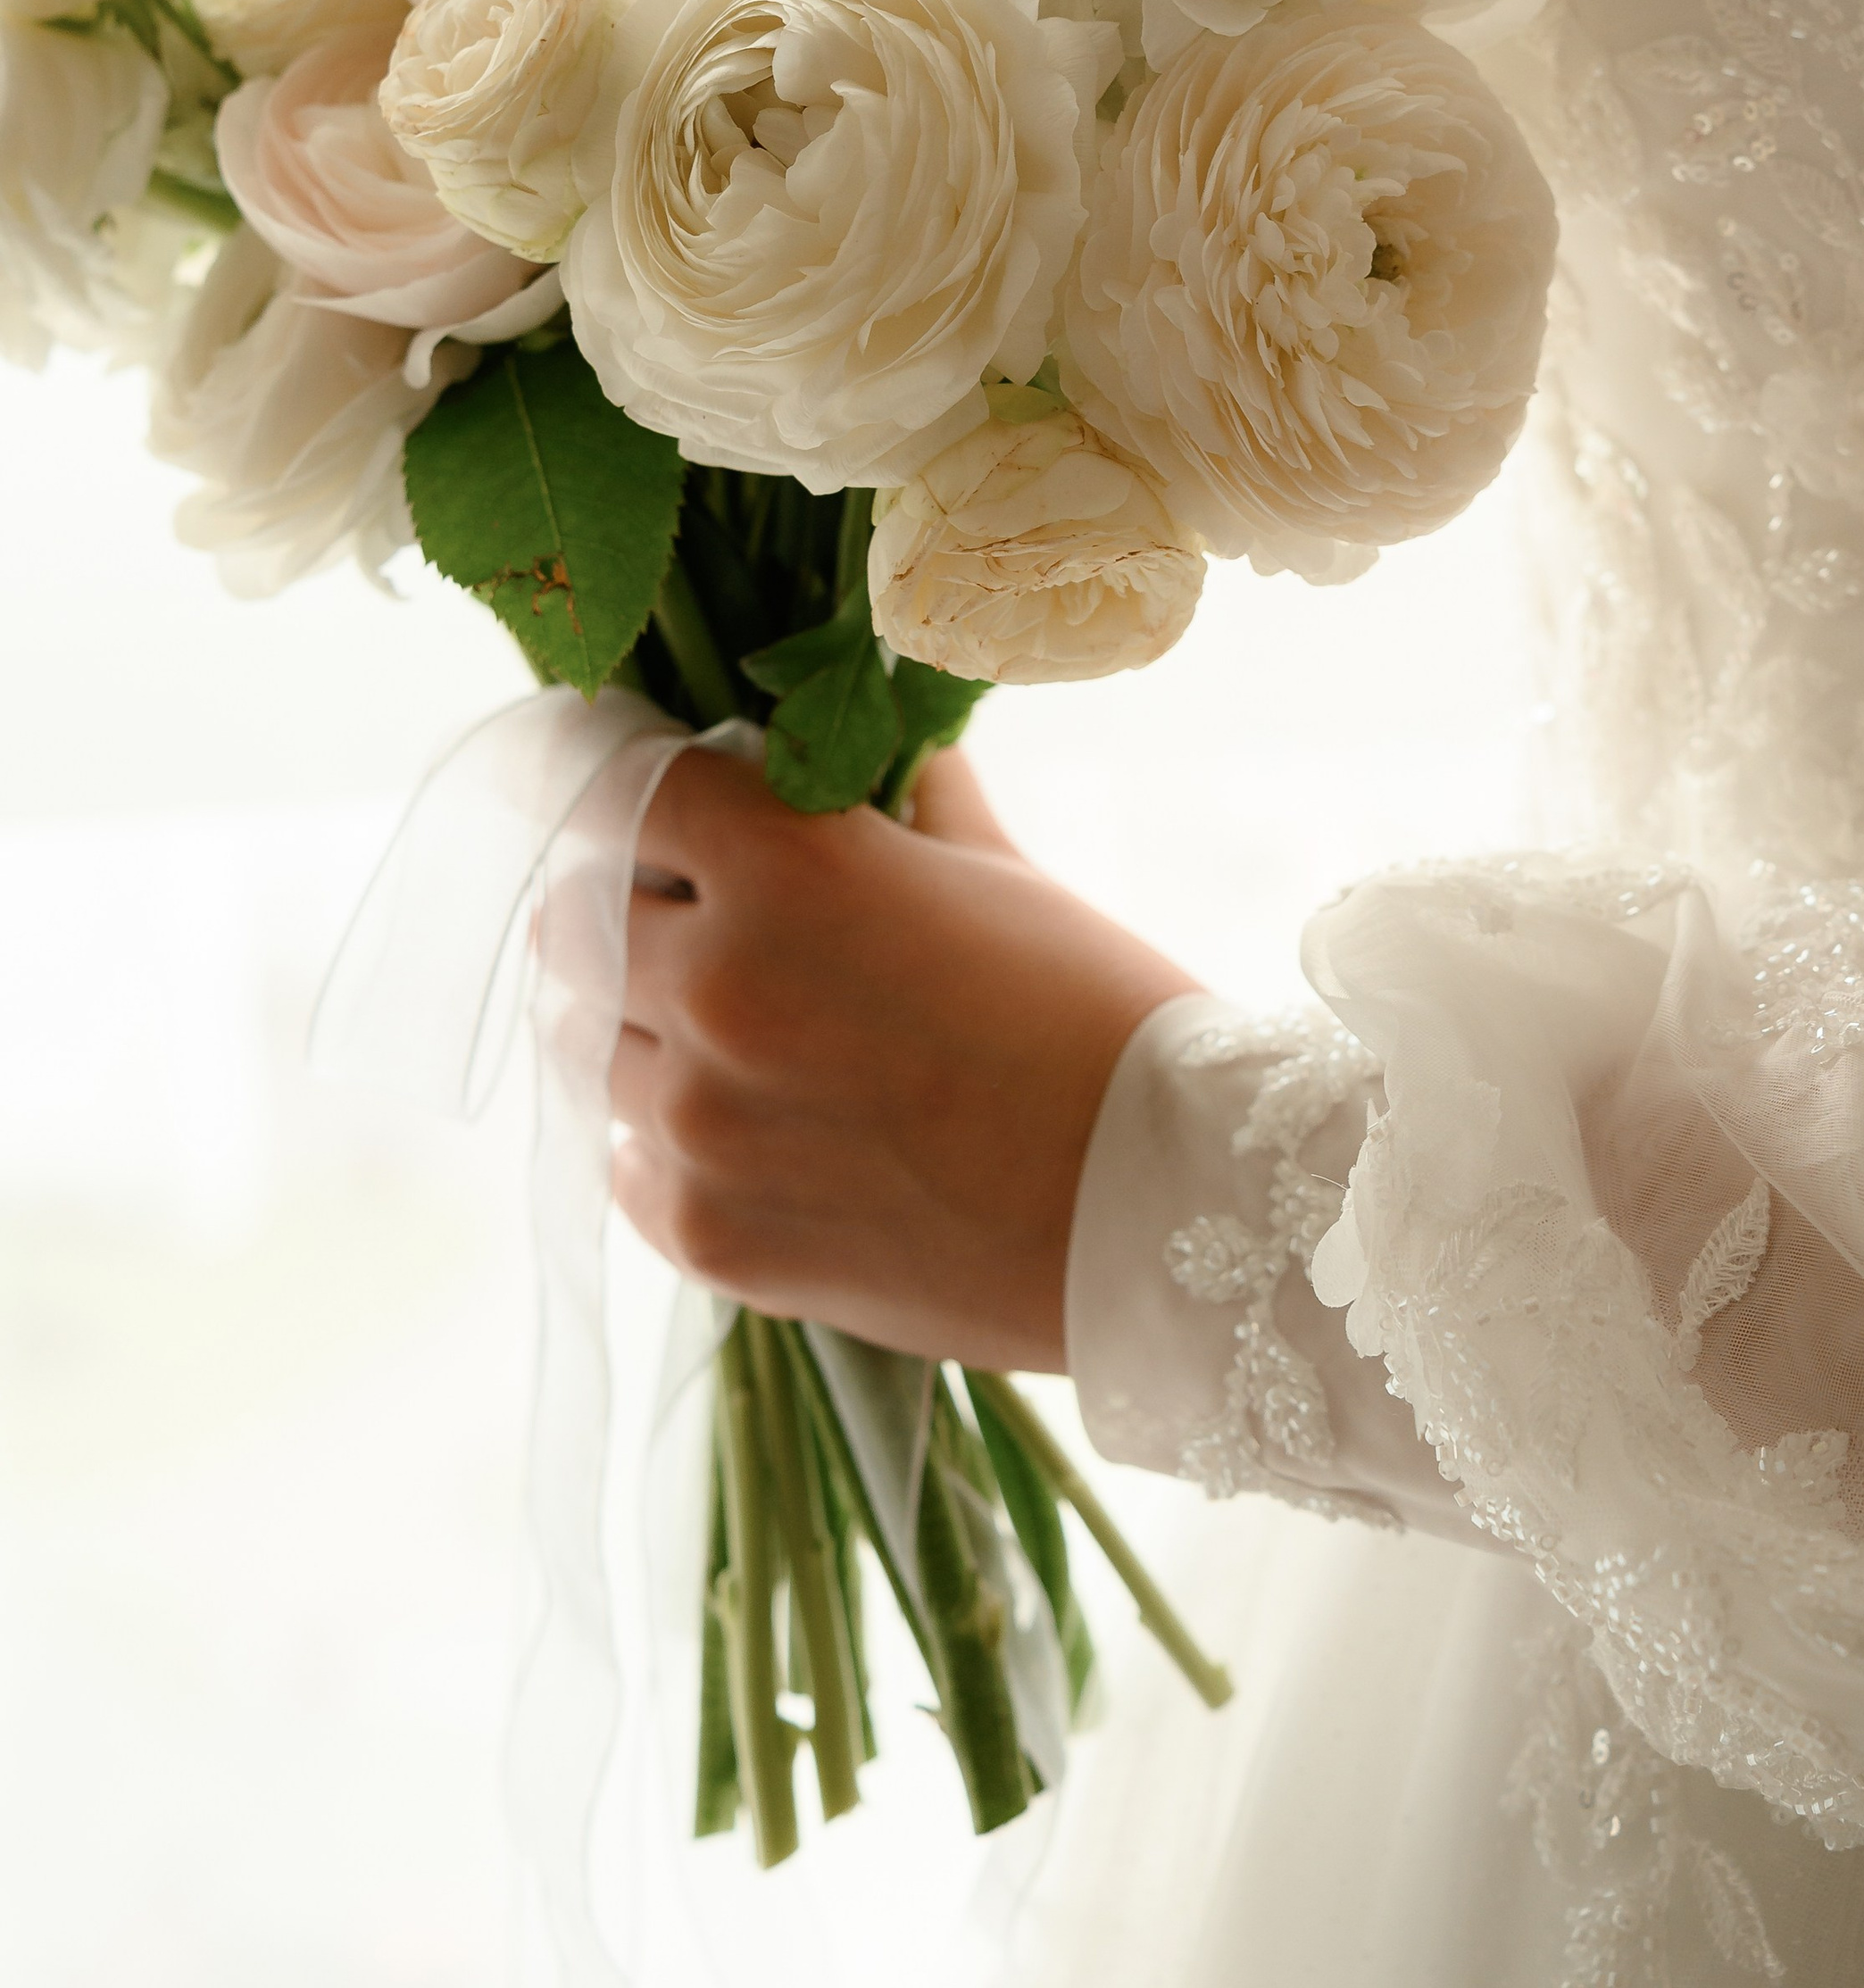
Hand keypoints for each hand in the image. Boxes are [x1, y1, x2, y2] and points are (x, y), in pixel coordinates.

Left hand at [608, 741, 1199, 1370]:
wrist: (1163, 1216)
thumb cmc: (1097, 1019)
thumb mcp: (995, 873)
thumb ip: (899, 805)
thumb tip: (871, 756)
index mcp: (787, 867)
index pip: (617, 786)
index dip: (620, 779)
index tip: (622, 783)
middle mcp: (717, 985)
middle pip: (572, 914)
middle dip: (619, 901)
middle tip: (682, 910)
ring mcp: (698, 1121)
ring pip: (584, 1039)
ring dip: (636, 1020)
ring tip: (735, 1029)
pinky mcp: (705, 1234)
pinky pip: (623, 1161)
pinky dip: (663, 1136)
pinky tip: (753, 1126)